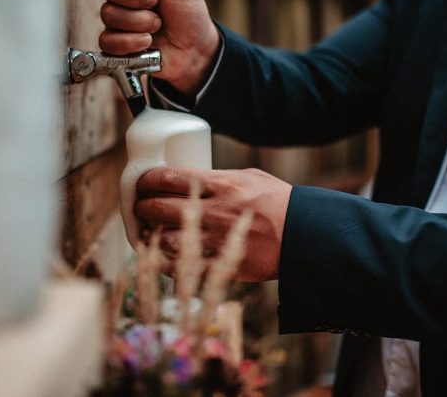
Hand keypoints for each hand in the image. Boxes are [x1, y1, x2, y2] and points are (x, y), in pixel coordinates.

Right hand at [97, 0, 220, 96]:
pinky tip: (148, 42)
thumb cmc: (188, 11)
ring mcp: (116, 17)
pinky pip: (107, 40)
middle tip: (156, 1)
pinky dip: (132, 42)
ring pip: (108, 13)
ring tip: (157, 25)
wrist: (195, 48)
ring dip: (140, 21)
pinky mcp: (115, 42)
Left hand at [135, 167, 291, 281]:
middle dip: (141, 208)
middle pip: (158, 207)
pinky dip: (166, 265)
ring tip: (147, 234)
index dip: (146, 180)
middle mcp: (213, 211)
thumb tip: (188, 177)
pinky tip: (162, 259)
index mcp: (220, 184)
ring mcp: (215, 240)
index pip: (168, 178)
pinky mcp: (221, 265)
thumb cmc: (279, 201)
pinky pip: (182, 269)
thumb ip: (218, 177)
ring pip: (163, 239)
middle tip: (140, 208)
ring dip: (150, 237)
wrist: (306, 235)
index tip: (141, 183)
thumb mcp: (249, 177)